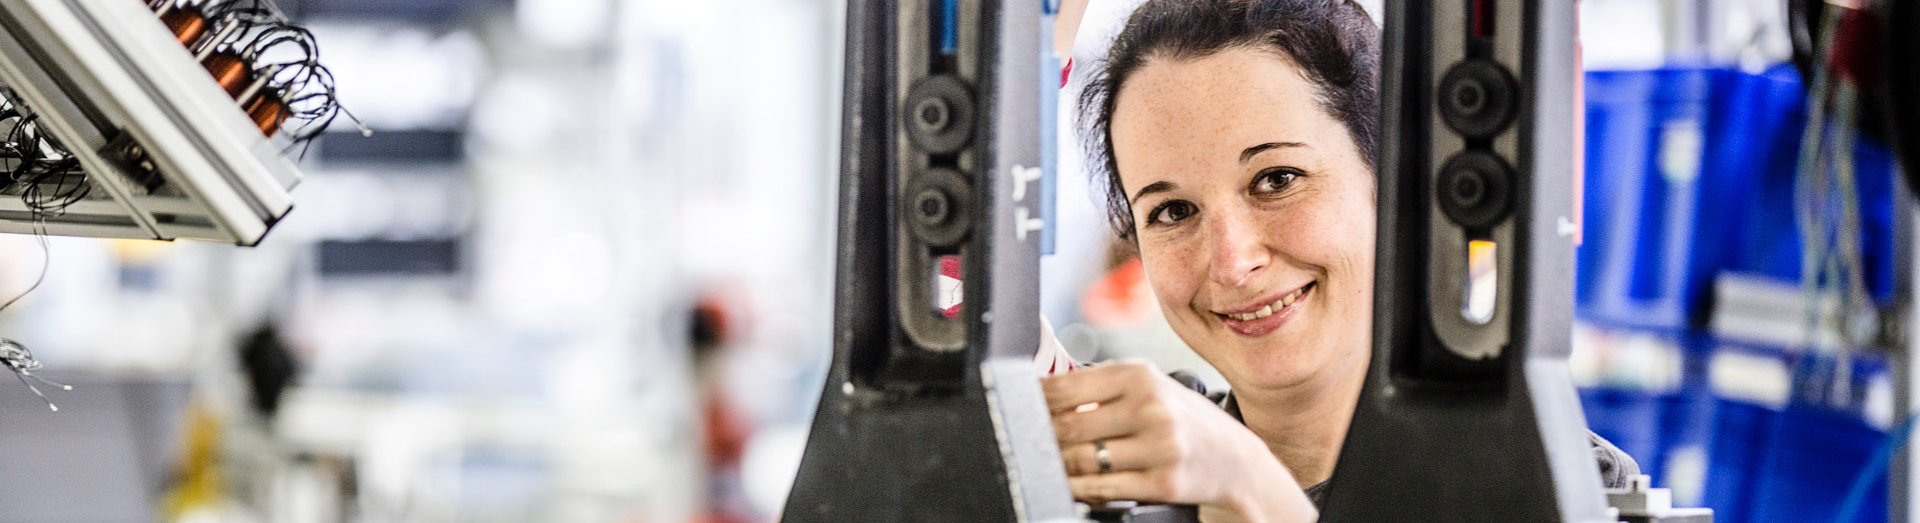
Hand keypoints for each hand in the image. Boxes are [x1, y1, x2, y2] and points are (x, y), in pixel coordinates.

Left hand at [1042, 360, 1316, 522]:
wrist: (1234, 457)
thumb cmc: (1181, 418)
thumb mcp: (1149, 387)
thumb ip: (1101, 385)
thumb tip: (1041, 392)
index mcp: (1140, 375)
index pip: (1065, 387)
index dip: (1032, 402)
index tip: (1018, 409)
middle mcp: (1150, 407)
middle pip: (1068, 426)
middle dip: (1042, 437)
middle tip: (1028, 441)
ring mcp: (1159, 446)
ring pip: (1081, 460)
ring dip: (1056, 464)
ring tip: (1046, 462)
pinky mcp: (1162, 483)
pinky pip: (1101, 488)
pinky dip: (1078, 488)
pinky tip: (1071, 483)